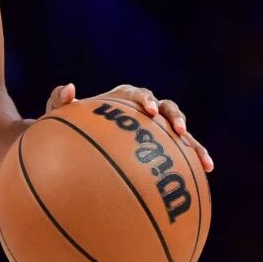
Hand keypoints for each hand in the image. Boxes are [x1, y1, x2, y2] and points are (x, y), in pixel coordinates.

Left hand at [45, 82, 213, 171]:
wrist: (73, 146)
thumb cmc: (65, 128)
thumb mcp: (57, 115)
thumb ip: (58, 101)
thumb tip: (69, 87)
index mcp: (123, 98)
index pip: (138, 95)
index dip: (145, 100)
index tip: (147, 111)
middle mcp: (145, 111)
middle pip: (166, 108)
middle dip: (175, 118)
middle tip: (178, 130)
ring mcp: (156, 129)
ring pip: (181, 132)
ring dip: (194, 143)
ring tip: (203, 161)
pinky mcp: (163, 148)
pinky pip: (181, 154)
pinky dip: (193, 160)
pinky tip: (205, 174)